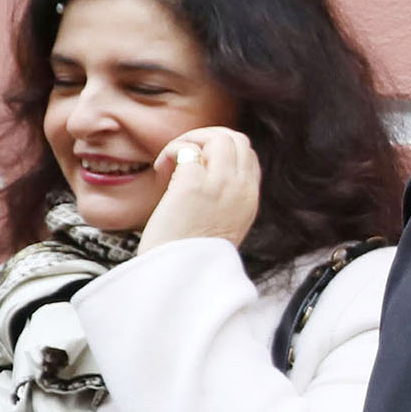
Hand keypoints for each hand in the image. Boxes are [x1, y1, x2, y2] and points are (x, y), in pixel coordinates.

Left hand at [139, 128, 260, 253]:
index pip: (248, 154)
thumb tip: (204, 169)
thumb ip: (226, 197)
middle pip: (236, 138)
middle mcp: (241, 189)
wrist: (179, 274)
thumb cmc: (191, 253)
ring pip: (217, 137)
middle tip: (184, 155)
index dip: (221, 149)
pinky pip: (185, 149)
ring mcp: (220, 185)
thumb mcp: (224, 224)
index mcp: (250, 199)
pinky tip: (160, 169)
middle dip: (207, 138)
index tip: (199, 163)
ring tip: (172, 161)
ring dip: (190, 140)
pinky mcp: (193, 185)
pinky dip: (170, 151)